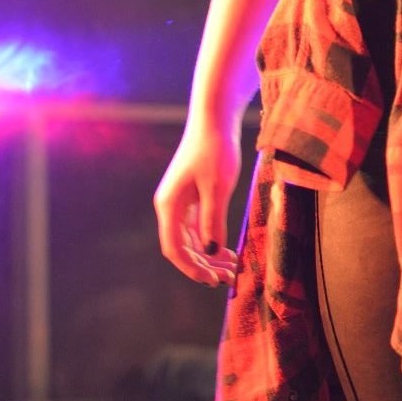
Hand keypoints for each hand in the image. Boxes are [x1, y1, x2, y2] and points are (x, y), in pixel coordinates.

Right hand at [154, 110, 242, 286]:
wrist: (215, 119)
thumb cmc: (215, 150)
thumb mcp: (217, 188)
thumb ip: (212, 220)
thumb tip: (209, 252)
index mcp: (169, 205)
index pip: (174, 249)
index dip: (192, 268)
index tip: (213, 281)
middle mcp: (170, 207)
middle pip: (182, 247)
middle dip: (203, 266)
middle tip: (229, 280)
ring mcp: (180, 203)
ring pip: (192, 240)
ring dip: (209, 257)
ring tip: (232, 270)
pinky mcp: (192, 197)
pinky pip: (199, 228)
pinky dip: (212, 241)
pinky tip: (228, 252)